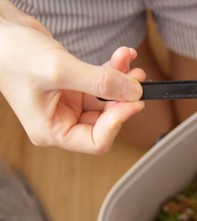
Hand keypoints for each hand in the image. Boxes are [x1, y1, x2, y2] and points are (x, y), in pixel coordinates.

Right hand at [0, 1, 145, 153]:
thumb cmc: (11, 54)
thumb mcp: (60, 70)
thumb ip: (99, 83)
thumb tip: (133, 92)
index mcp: (52, 131)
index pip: (96, 141)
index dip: (118, 123)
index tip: (133, 102)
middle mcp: (62, 120)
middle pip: (105, 120)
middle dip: (123, 99)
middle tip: (136, 81)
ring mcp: (69, 103)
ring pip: (107, 100)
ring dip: (122, 81)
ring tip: (130, 64)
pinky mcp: (74, 86)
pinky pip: (101, 83)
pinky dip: (113, 70)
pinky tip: (122, 57)